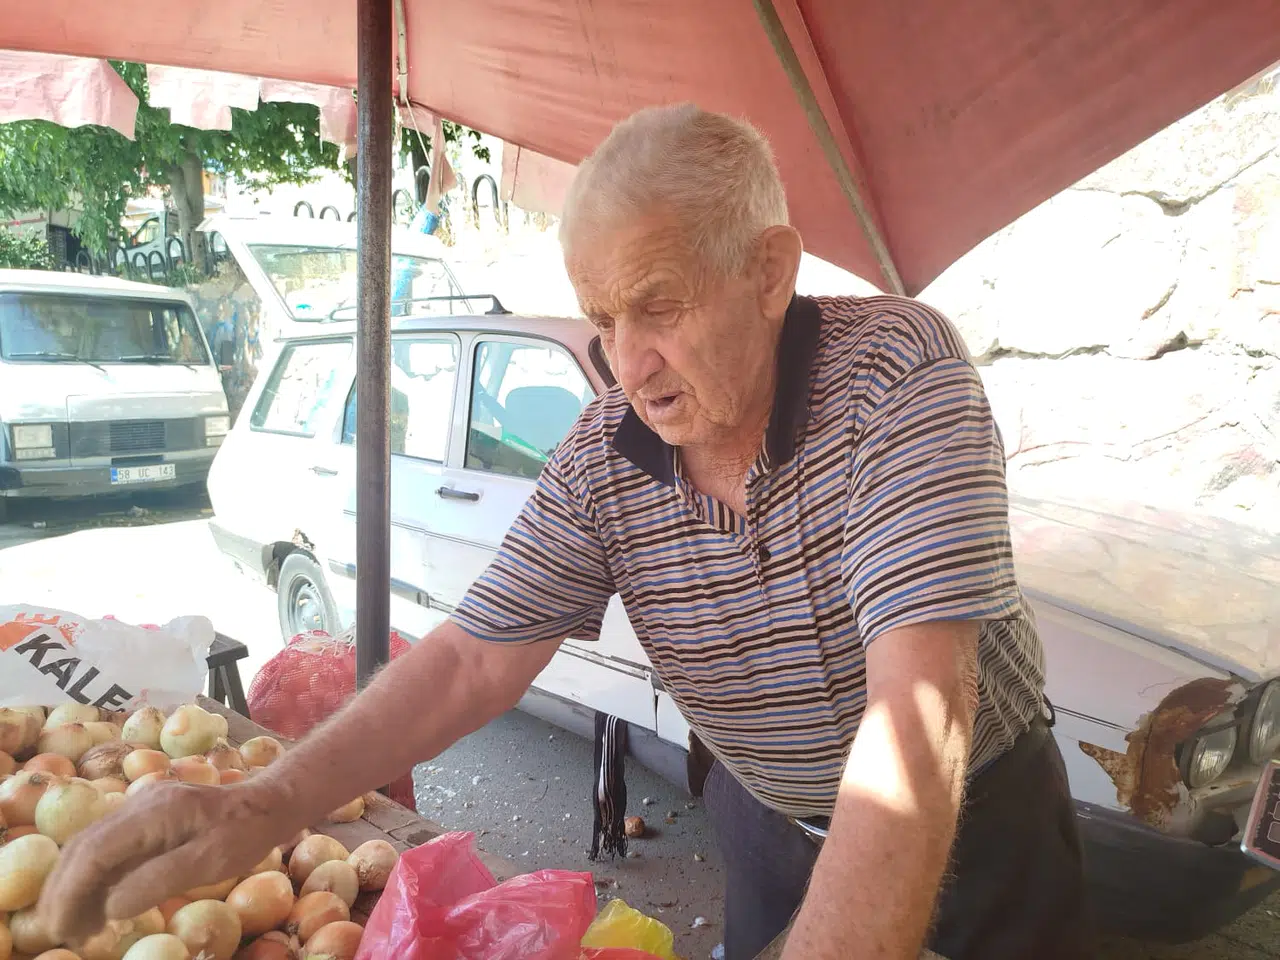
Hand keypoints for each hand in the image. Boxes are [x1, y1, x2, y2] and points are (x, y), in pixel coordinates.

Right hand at [37, 777, 298, 943]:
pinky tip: (98, 908)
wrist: (267, 803)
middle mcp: (139, 805)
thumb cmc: (246, 832)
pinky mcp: (145, 819)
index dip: (71, 891)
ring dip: (75, 887)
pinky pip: (107, 848)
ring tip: (77, 929)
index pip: (94, 850)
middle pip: (83, 848)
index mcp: (155, 812)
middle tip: (61, 934)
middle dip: (64, 892)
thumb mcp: (211, 861)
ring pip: (90, 848)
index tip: (62, 927)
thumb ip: (160, 880)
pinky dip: (94, 879)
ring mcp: (140, 809)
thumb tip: (111, 905)